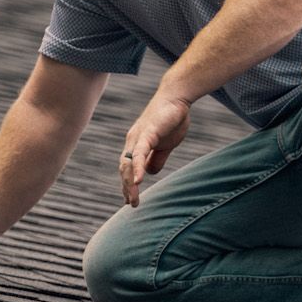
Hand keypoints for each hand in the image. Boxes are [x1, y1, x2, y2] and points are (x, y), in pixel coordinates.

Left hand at [120, 90, 190, 205]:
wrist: (176, 97)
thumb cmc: (171, 118)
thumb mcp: (165, 144)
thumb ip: (157, 158)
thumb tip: (151, 173)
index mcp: (136, 144)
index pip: (127, 168)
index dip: (127, 184)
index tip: (129, 200)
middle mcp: (133, 141)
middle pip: (124, 169)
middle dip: (127, 188)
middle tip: (132, 204)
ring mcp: (138, 136)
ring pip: (129, 163)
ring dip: (130, 183)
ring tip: (133, 199)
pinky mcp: (148, 132)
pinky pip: (140, 152)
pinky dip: (137, 167)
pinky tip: (138, 181)